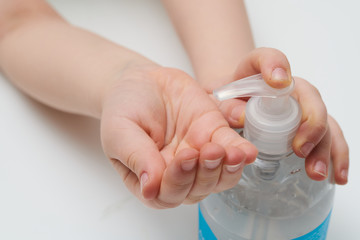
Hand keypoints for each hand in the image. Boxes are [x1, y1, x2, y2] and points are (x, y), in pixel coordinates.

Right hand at [100, 64, 257, 208]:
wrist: (142, 81)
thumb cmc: (125, 108)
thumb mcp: (119, 131)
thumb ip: (135, 158)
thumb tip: (150, 189)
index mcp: (151, 179)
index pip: (167, 194)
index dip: (178, 181)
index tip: (183, 157)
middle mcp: (178, 173)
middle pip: (197, 189)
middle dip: (205, 173)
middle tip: (207, 151)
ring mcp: (199, 155)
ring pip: (218, 176)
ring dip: (227, 168)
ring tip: (232, 153)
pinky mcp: (214, 134)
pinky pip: (231, 148)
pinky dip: (241, 151)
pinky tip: (248, 151)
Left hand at [203, 47, 348, 184]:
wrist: (231, 105)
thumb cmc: (225, 101)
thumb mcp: (215, 102)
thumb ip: (224, 105)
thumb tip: (241, 117)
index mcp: (260, 71)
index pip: (269, 58)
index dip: (276, 66)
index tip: (278, 81)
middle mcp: (288, 87)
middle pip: (309, 98)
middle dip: (311, 125)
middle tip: (300, 150)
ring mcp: (301, 106)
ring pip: (323, 121)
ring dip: (324, 147)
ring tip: (316, 172)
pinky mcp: (308, 125)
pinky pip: (328, 137)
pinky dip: (335, 156)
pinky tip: (337, 176)